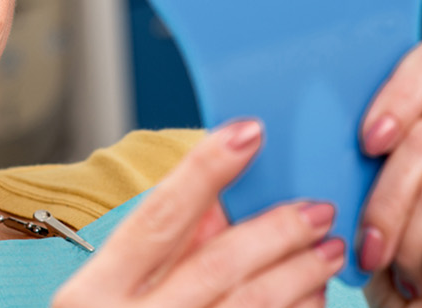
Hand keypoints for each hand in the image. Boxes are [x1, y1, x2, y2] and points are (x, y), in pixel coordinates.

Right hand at [54, 120, 345, 307]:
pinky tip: (315, 301)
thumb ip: (156, 252)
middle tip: (317, 209)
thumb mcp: (108, 298)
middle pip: (216, 265)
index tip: (250, 131)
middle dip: (277, 231)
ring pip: (250, 307)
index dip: (205, 170)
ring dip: (300, 275)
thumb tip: (216, 202)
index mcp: (93, 296)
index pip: (157, 218)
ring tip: (328, 252)